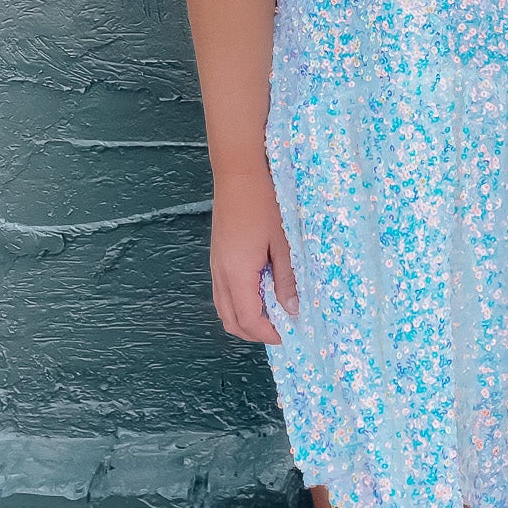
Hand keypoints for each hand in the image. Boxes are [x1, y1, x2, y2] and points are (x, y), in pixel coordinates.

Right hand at [209, 155, 299, 343]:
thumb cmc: (265, 202)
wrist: (239, 172)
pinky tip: (261, 291)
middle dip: (254, 331)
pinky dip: (239, 302)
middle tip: (281, 329)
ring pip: (224, 307)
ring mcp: (215, 264)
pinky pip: (223, 291)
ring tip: (272, 314)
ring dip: (245, 318)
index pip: (248, 319)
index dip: (267, 333)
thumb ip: (287, 278)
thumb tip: (293, 309)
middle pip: (230, 319)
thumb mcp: (283, 242)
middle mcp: (220, 273)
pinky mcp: (217, 255)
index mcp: (237, 273)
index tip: (288, 335)